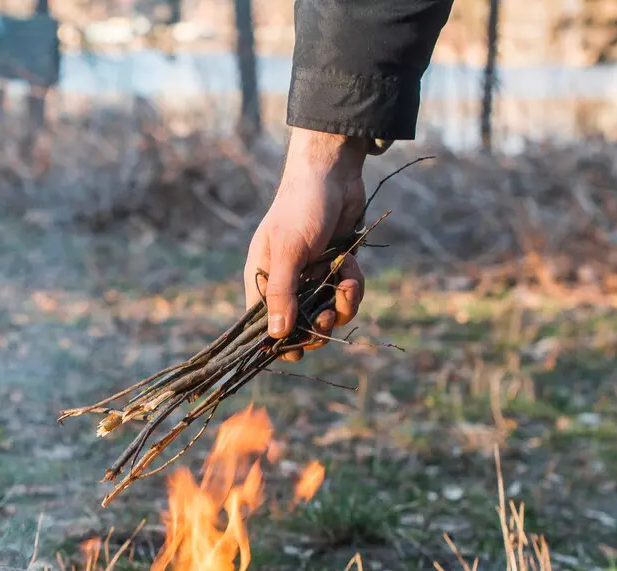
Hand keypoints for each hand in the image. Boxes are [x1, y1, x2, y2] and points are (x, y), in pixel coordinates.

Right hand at [243, 129, 367, 361]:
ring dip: (342, 304)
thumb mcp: (290, 250)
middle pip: (300, 326)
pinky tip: (352, 266)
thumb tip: (276, 334)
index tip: (297, 351)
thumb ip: (284, 293)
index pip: (263, 323)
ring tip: (346, 283)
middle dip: (319, 325)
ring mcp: (312, 276)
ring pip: (328, 313)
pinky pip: (346, 294)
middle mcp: (286, 282)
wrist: (334, 173)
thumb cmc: (302, 207)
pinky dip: (353, 286)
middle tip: (329, 315)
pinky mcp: (335, 269)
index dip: (279, 341)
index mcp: (263, 278)